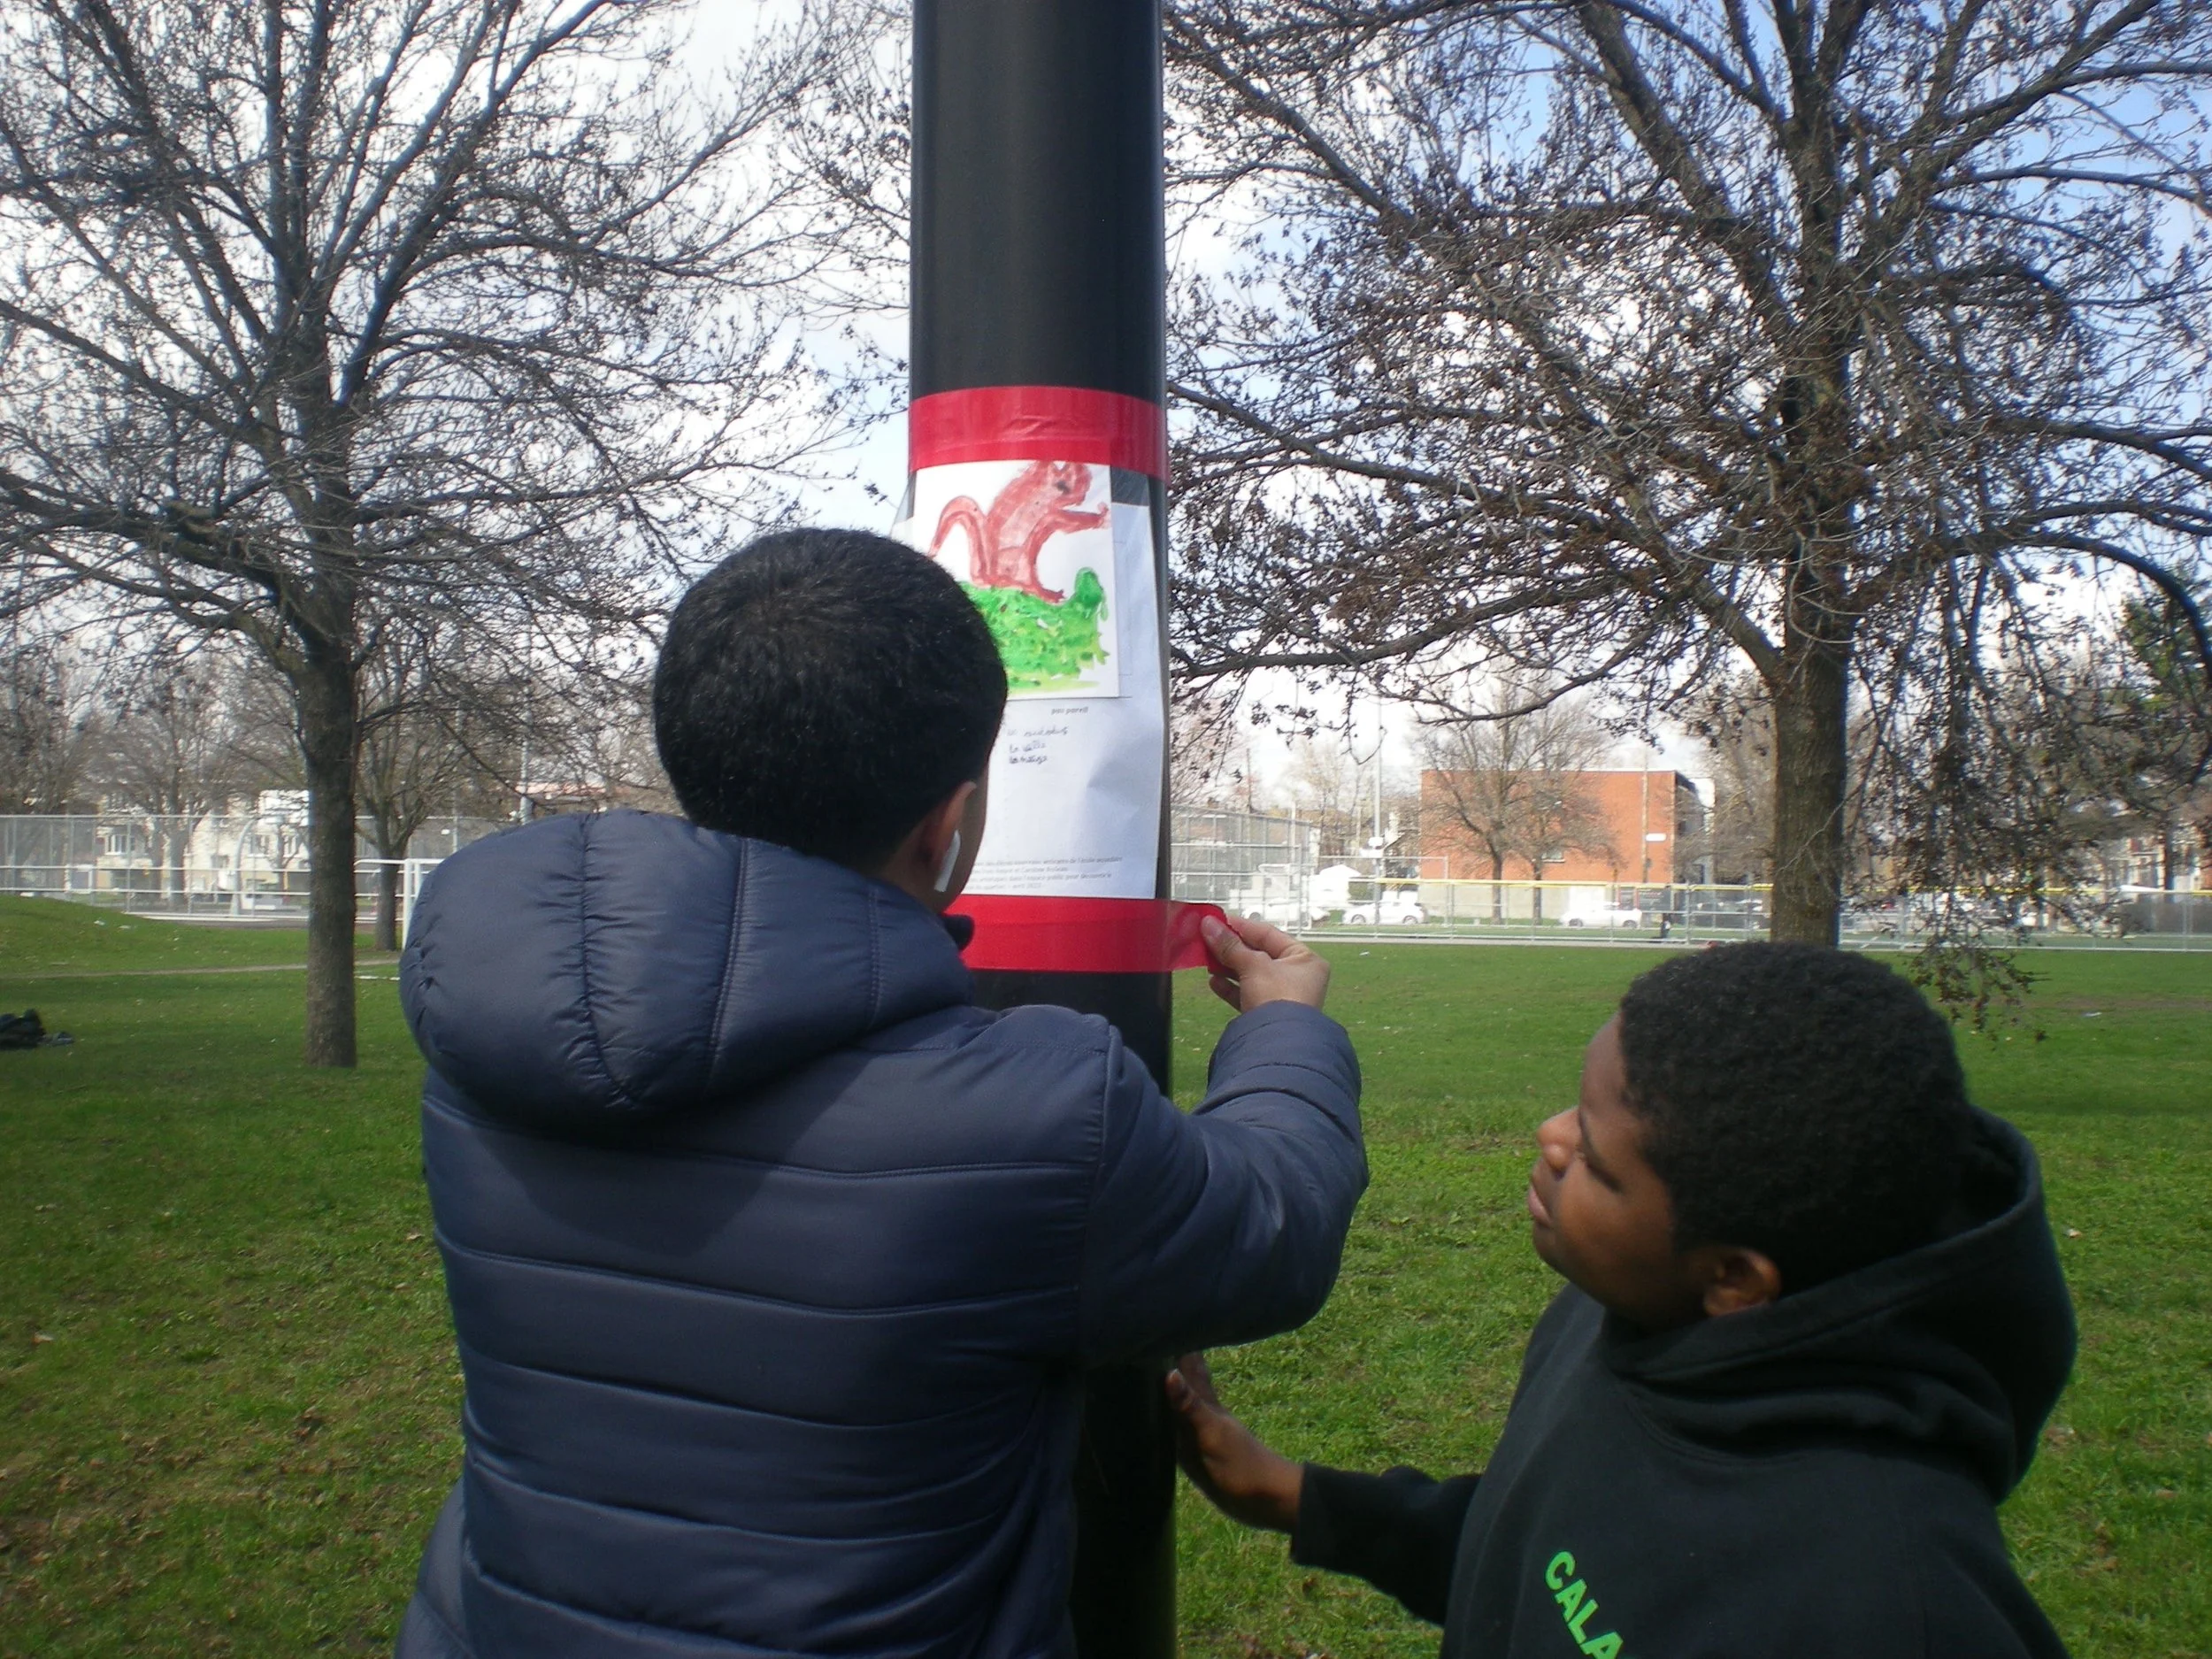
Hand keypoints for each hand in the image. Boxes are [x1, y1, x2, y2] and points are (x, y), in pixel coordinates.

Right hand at [1163, 1352, 1302, 1533]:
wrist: (1267, 1500)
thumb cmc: (1242, 1467)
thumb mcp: (1213, 1435)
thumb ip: (1190, 1407)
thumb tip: (1168, 1373)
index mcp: (1207, 1404)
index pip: (1189, 1363)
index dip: (1177, 1340)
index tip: (1162, 1317)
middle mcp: (1202, 1412)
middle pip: (1185, 1377)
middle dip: (1170, 1356)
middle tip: (1152, 1334)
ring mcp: (1199, 1431)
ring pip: (1180, 1399)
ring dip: (1168, 1382)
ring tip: (1152, 1365)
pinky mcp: (1195, 1452)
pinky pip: (1176, 1425)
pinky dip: (1167, 1414)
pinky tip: (1160, 1413)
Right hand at [1202, 914, 1329, 1013]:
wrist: (1278, 1045)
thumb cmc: (1276, 995)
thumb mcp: (1253, 966)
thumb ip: (1229, 945)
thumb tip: (1207, 924)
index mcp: (1304, 959)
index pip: (1270, 935)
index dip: (1242, 926)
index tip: (1217, 920)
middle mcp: (1297, 977)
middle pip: (1259, 955)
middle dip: (1232, 948)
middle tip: (1207, 939)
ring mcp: (1283, 998)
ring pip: (1251, 975)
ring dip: (1228, 967)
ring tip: (1206, 960)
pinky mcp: (1268, 1015)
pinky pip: (1247, 995)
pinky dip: (1231, 988)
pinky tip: (1213, 982)